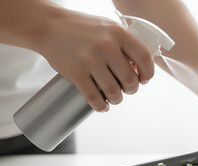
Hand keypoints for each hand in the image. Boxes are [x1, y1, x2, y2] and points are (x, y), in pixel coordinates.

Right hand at [36, 7, 153, 111]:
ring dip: (117, 99)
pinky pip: (94, 97)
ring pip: (114, 92)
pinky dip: (101, 106)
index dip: (147, 74)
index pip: (145, 58)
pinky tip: (102, 106)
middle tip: (127, 89)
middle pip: (130, 80)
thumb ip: (124, 44)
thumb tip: (138, 67)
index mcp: (119, 33)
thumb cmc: (82, 27)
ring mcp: (90, 60)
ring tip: (115, 98)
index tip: (143, 79)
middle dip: (132, 89)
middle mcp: (106, 46)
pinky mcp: (75, 72)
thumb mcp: (108, 27)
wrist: (49, 26)